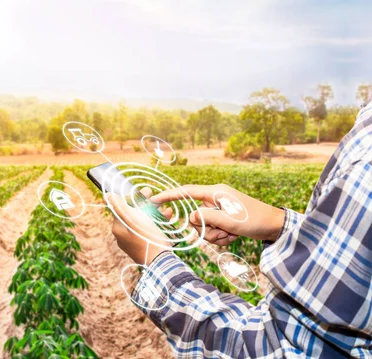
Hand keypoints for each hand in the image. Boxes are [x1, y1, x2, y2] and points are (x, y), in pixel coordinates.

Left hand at [109, 188, 172, 264]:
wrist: (161, 261)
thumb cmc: (146, 238)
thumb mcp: (133, 218)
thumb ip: (120, 206)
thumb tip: (107, 196)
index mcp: (118, 228)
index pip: (122, 208)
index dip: (132, 198)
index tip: (145, 192)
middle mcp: (124, 236)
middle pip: (133, 214)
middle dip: (144, 204)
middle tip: (154, 197)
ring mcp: (134, 242)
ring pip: (143, 221)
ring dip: (153, 212)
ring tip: (164, 207)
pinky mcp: (145, 245)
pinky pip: (149, 230)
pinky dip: (157, 222)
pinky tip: (167, 215)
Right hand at [150, 184, 284, 245]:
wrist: (274, 226)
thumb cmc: (254, 220)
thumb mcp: (229, 220)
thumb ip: (206, 217)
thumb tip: (191, 217)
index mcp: (215, 193)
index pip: (186, 192)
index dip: (169, 196)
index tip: (154, 200)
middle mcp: (214, 199)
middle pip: (195, 217)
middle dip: (206, 229)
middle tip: (223, 232)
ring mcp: (218, 210)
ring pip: (203, 227)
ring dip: (216, 235)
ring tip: (231, 234)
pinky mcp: (223, 219)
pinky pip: (212, 231)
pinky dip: (221, 237)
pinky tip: (234, 236)